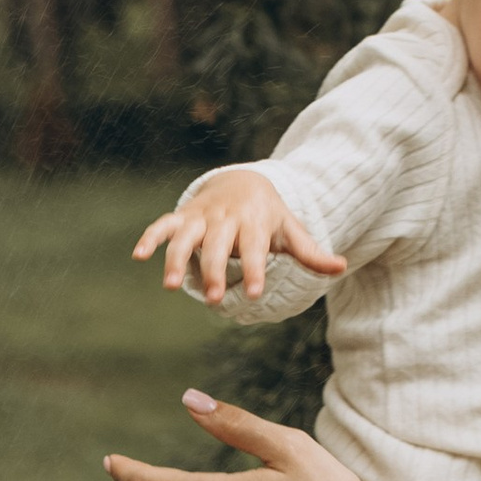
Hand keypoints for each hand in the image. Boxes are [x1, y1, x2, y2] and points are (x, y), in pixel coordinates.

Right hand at [133, 172, 346, 304]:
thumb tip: (342, 266)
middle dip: (214, 271)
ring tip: (172, 286)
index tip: (253, 294)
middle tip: (213, 300)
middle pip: (218, 247)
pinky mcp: (182, 217)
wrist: (243, 180)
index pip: (255, 250)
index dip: (253, 270)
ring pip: (186, 238)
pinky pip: (163, 225)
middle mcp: (225, 220)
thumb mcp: (291, 230)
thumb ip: (311, 253)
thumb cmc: (268, 216)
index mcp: (254, 223)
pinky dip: (150, 238)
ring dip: (177, 259)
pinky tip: (138, 256)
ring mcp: (201, 218)